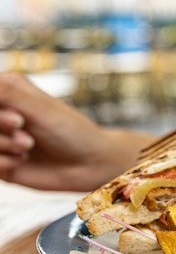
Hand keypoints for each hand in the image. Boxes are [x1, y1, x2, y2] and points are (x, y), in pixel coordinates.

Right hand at [0, 73, 154, 190]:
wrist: (89, 164)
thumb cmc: (71, 130)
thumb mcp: (37, 106)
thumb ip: (3, 93)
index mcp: (6, 89)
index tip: (16, 116)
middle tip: (21, 125)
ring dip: (3, 144)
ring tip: (29, 145)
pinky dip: (3, 162)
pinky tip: (23, 161)